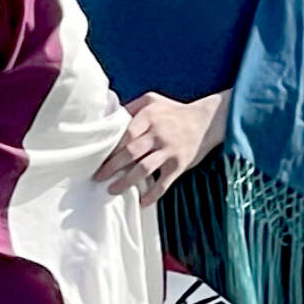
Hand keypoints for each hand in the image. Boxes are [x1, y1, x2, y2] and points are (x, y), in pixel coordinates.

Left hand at [94, 90, 229, 207]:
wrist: (206, 121)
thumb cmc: (172, 111)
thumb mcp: (152, 100)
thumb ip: (131, 108)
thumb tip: (106, 117)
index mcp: (149, 115)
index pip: (125, 133)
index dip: (111, 147)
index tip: (98, 157)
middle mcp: (159, 132)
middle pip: (130, 152)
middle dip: (112, 166)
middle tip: (98, 176)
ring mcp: (169, 150)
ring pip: (144, 169)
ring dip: (126, 182)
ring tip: (112, 190)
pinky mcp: (179, 164)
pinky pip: (164, 183)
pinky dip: (152, 195)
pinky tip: (142, 202)